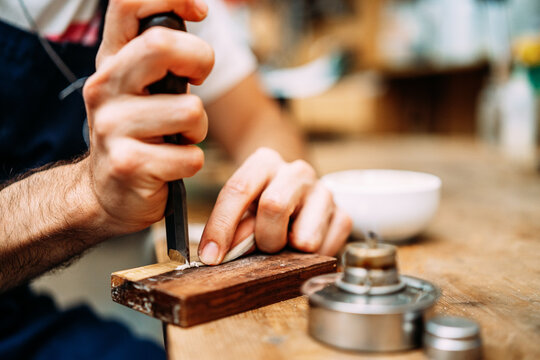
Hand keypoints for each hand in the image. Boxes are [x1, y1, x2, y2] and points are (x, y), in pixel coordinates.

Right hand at [83, 0, 213, 233]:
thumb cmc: (136, 135)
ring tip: (178, 138)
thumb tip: (193, 14)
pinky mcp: (129, 164)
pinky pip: (191, 156)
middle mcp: (104, 88)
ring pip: (190, 110)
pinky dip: (191, 162)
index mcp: (110, 63)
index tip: (200, 12)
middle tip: (197, 82)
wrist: (107, 191)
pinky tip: (171, 165)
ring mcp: (112, 127)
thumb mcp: (136, 89)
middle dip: (200, 61)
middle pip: (163, 46)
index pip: (128, 4)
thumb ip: (156, 56)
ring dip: (198, 129)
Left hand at [198, 148, 351, 263]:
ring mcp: (324, 192)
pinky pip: (322, 251)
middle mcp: (297, 171)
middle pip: (274, 206)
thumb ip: (232, 228)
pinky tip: (301, 246)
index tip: (211, 256)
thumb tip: (220, 254)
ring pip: (303, 238)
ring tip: (284, 242)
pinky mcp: (343, 216)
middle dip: (263, 238)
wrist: (298, 196)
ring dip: (288, 252)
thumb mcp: (242, 209)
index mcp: (265, 161)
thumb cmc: (261, 205)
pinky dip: (308, 260)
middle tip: (260, 246)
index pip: (239, 189)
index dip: (221, 227)